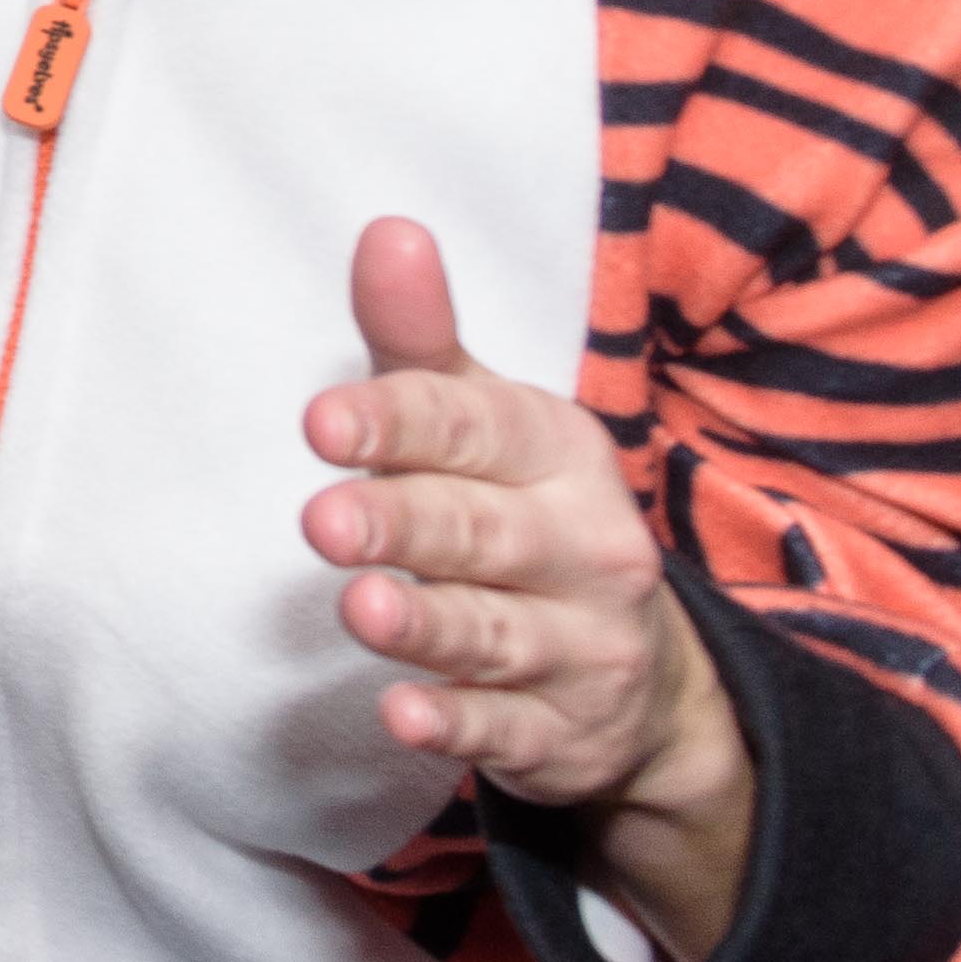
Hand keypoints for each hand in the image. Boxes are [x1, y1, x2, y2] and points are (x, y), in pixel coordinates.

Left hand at [300, 218, 751, 956]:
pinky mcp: (562, 732)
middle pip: (482, 532)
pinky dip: (459, 725)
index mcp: (560, 453)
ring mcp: (581, 647)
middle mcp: (586, 547)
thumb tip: (388, 230)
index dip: (397, 423)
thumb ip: (418, 337)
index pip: (473, 429)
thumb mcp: (479, 418)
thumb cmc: (519, 506)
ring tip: (360, 612)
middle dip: (405, 526)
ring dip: (427, 626)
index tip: (320, 422)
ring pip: (494, 632)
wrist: (640, 671)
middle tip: (323, 522)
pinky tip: (405, 717)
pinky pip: (508, 731)